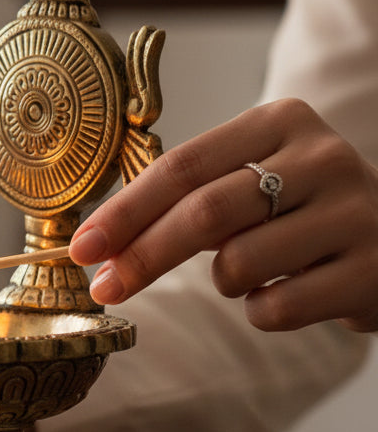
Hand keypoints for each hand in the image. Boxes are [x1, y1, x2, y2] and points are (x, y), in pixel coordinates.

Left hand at [69, 98, 377, 332]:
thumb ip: (186, 197)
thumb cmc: (299, 209)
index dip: (124, 211)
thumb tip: (98, 243)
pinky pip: (277, 307)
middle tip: (105, 288)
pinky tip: (288, 291)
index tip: (82, 247)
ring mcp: (355, 213)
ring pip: (239, 264)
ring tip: (250, 272)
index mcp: (281, 122)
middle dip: (143, 256)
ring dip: (222, 282)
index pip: (182, 166)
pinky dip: (260, 310)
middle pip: (204, 212)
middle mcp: (322, 158)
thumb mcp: (253, 178)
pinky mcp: (373, 269)